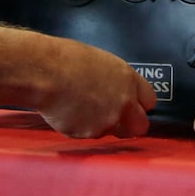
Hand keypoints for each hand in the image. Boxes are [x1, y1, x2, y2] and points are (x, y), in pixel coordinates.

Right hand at [37, 41, 157, 137]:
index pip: (149, 101)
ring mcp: (108, 121)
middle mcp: (123, 102)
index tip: (134, 107)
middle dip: (130, 125)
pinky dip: (81, 127)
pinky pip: (88, 135)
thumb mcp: (100, 62)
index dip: (139, 105)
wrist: (45, 73)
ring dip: (100, 125)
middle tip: (115, 119)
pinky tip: (69, 112)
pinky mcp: (90, 134)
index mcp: (128, 79)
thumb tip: (114, 88)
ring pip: (110, 131)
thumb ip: (114, 80)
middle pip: (140, 125)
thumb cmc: (65, 60)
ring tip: (80, 106)